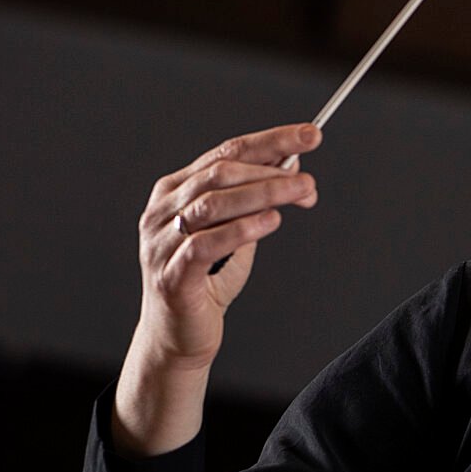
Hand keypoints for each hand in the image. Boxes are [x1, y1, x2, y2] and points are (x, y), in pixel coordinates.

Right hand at [136, 122, 322, 366]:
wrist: (177, 336)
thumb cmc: (205, 281)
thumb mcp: (236, 232)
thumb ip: (255, 200)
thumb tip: (291, 164)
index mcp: (175, 190)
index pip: (226, 153)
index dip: (271, 141)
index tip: (309, 135)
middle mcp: (162, 210)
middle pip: (221, 173)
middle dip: (271, 171)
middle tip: (309, 179)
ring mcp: (161, 242)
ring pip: (213, 203)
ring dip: (263, 193)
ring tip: (300, 193)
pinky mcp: (170, 274)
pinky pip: (205, 243)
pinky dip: (242, 229)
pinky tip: (271, 222)